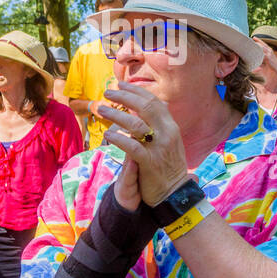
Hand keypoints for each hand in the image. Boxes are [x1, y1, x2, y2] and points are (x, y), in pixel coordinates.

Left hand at [98, 82, 191, 205]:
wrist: (175, 193)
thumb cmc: (167, 166)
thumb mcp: (169, 141)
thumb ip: (160, 124)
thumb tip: (153, 105)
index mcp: (171, 127)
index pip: (154, 102)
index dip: (136, 91)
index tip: (121, 84)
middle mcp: (167, 134)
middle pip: (145, 107)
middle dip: (125, 97)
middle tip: (108, 93)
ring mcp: (159, 148)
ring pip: (135, 124)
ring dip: (115, 114)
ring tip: (101, 109)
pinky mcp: (149, 163)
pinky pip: (131, 146)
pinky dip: (118, 139)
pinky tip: (108, 135)